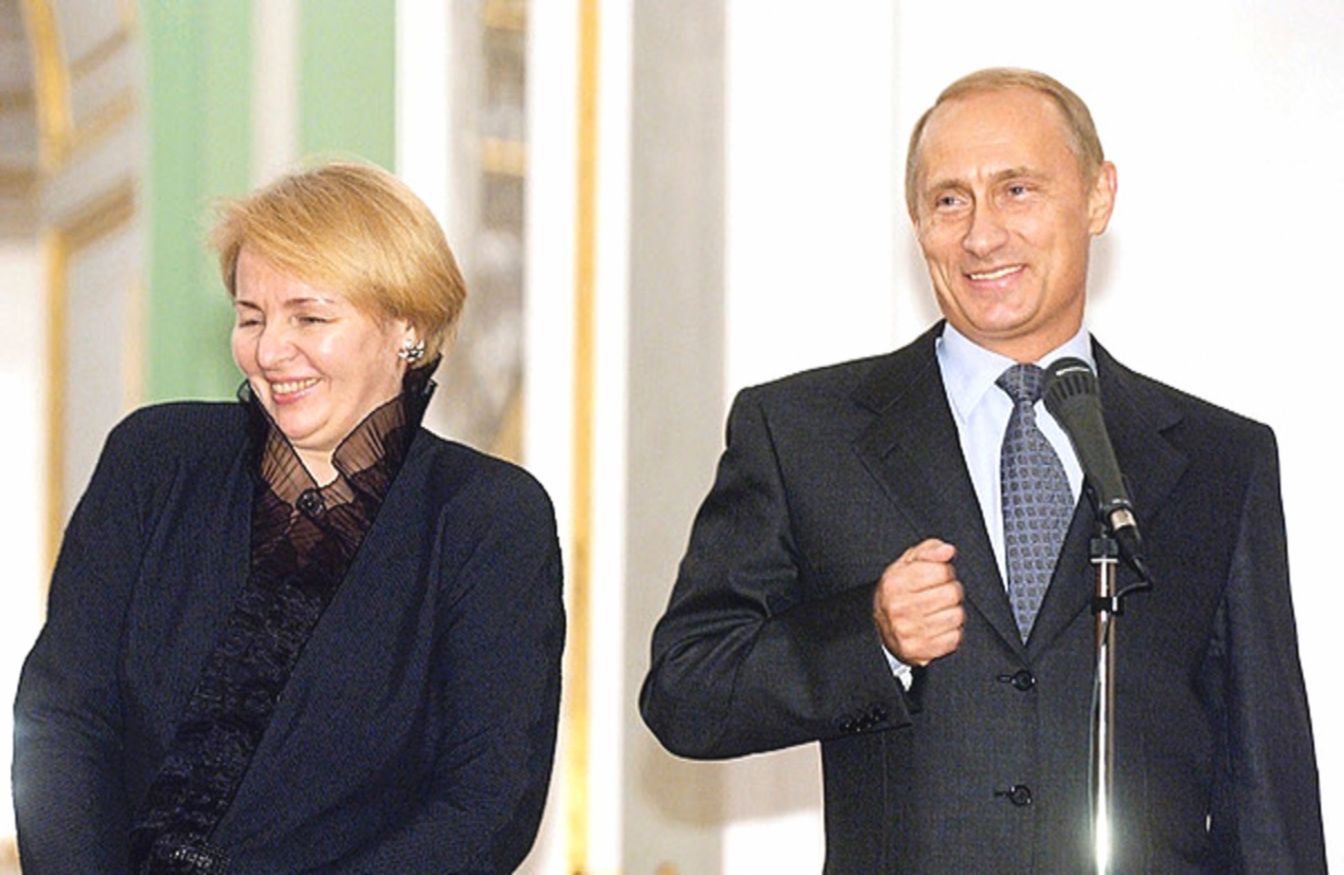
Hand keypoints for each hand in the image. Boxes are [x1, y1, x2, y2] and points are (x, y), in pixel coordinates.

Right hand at [871, 538, 963, 665]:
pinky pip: (954, 639)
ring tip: (939, 611)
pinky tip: (938, 628)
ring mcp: (908, 631)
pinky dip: (951, 633)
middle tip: (940, 594)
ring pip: (956, 616)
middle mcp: (899, 607)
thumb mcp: (908, 563)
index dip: (945, 572)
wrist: (880, 628)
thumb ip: (930, 550)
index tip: (938, 577)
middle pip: (952, 593)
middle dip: (951, 592)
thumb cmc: (898, 592)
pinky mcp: (918, 650)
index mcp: (895, 583)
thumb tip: (947, 551)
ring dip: (953, 613)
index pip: (942, 571)